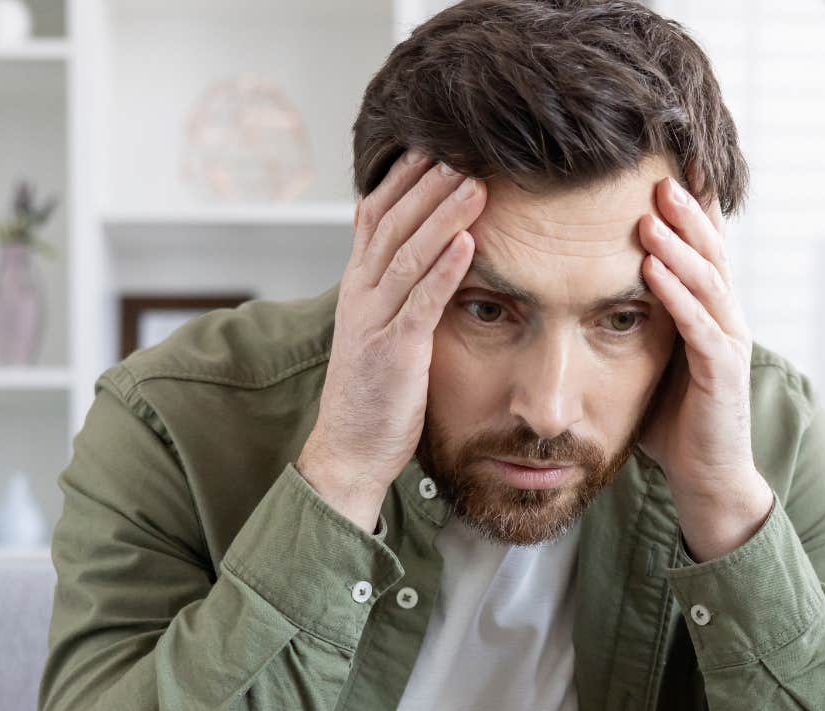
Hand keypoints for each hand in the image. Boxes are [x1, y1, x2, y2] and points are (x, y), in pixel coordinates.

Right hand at [297, 151, 485, 531]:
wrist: (348, 450)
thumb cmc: (373, 393)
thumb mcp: (379, 330)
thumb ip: (395, 292)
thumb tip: (425, 255)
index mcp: (357, 287)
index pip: (375, 217)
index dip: (402, 180)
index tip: (433, 147)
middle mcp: (360, 295)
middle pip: (392, 224)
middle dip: (427, 185)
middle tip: (462, 150)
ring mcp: (374, 322)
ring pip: (408, 255)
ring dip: (443, 216)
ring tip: (475, 185)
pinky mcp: (394, 352)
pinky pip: (421, 302)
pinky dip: (445, 269)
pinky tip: (469, 243)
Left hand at [636, 175, 773, 561]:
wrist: (707, 479)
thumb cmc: (674, 420)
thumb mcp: (650, 358)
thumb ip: (634, 320)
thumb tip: (586, 285)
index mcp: (709, 310)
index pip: (701, 246)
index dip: (688, 205)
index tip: (665, 162)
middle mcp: (726, 318)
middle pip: (710, 249)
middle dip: (685, 208)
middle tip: (657, 168)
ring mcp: (729, 344)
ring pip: (708, 280)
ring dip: (680, 243)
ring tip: (653, 208)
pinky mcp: (722, 375)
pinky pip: (699, 327)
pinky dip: (677, 296)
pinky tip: (653, 271)